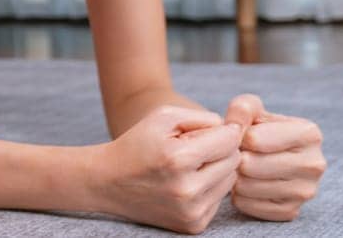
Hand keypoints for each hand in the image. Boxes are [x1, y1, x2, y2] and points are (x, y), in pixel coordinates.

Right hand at [91, 106, 243, 234]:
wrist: (107, 182)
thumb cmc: (136, 144)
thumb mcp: (163, 117)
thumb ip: (203, 118)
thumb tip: (234, 131)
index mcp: (179, 158)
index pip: (230, 141)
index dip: (222, 131)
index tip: (207, 131)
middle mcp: (187, 189)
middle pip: (234, 162)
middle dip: (220, 151)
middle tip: (194, 149)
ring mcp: (191, 211)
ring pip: (229, 182)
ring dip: (216, 171)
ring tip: (189, 167)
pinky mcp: (192, 225)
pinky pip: (218, 200)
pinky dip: (208, 189)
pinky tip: (185, 183)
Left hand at [224, 94, 325, 221]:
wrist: (266, 157)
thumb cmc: (259, 130)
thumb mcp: (253, 111)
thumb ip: (243, 108)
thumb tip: (235, 123)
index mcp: (309, 133)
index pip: (254, 139)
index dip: (237, 136)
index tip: (240, 136)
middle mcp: (314, 164)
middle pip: (250, 165)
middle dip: (236, 158)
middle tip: (238, 154)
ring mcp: (305, 191)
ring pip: (246, 187)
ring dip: (234, 177)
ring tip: (241, 168)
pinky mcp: (291, 211)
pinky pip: (247, 205)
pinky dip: (238, 195)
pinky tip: (246, 184)